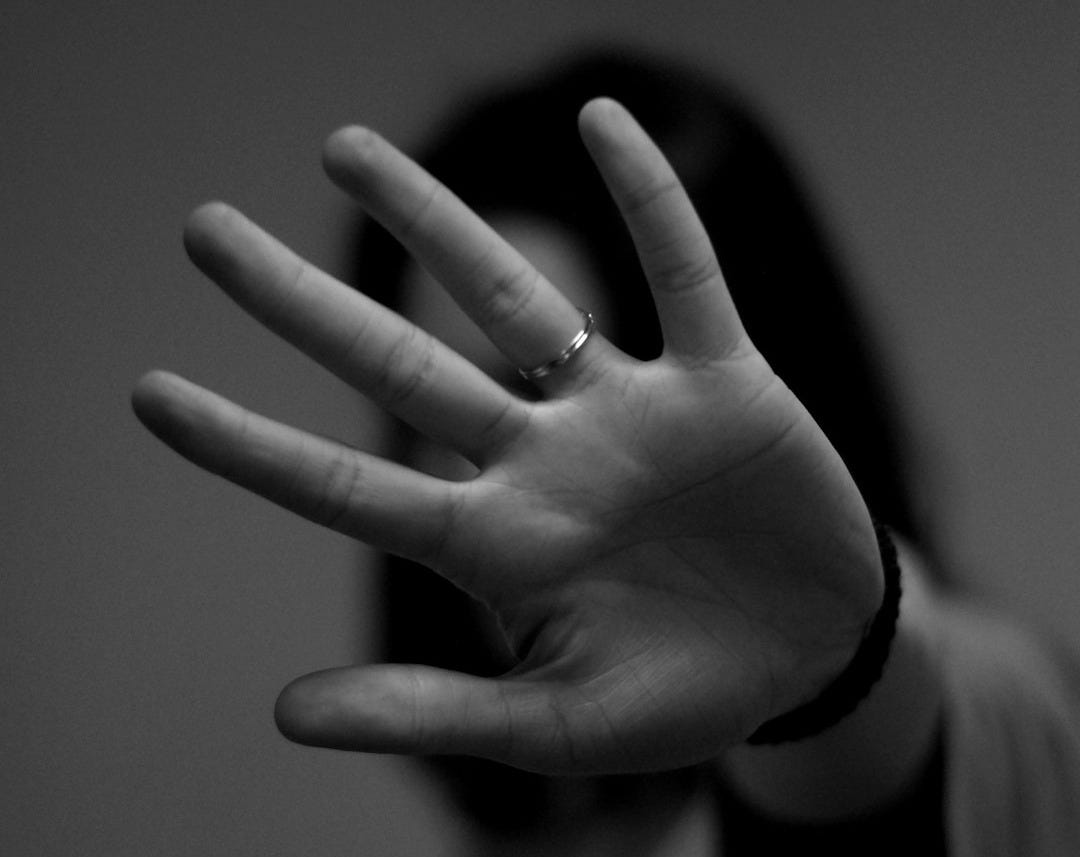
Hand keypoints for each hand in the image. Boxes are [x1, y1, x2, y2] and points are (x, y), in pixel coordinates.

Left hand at [133, 99, 882, 773]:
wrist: (808, 656)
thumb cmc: (684, 697)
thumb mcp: (560, 726)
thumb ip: (435, 711)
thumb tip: (285, 714)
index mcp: (501, 546)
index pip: (350, 486)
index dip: (252, 447)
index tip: (152, 397)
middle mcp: (545, 461)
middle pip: (404, 364)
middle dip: (305, 305)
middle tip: (202, 234)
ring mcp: (629, 412)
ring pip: (518, 299)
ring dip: (435, 225)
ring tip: (344, 151)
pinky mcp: (723, 381)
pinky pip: (683, 272)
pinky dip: (650, 202)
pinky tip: (599, 120)